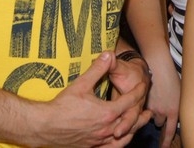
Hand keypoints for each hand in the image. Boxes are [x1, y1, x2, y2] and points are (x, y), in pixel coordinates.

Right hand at [29, 52, 146, 147]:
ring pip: (123, 138)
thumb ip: (97, 69)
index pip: (129, 101)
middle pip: (131, 122)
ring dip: (133, 131)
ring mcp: (99, 141)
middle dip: (140, 115)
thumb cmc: (62, 106)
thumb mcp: (81, 84)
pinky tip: (119, 140)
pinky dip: (119, 144)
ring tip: (138, 126)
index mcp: (107, 113)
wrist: (44, 126)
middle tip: (149, 111)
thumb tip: (109, 53)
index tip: (143, 86)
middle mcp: (106, 129)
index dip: (138, 92)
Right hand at [144, 61, 179, 147]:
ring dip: (153, 111)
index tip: (164, 147)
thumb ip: (178, 105)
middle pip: (160, 123)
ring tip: (156, 98)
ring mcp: (151, 107)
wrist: (158, 67)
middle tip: (161, 106)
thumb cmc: (171, 77)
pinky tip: (150, 94)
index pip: (169, 131)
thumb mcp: (180, 92)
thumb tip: (178, 112)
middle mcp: (163, 112)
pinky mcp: (142, 102)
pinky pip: (143, 108)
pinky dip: (146, 104)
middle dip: (160, 118)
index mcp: (174, 110)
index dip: (166, 141)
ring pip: (151, 115)